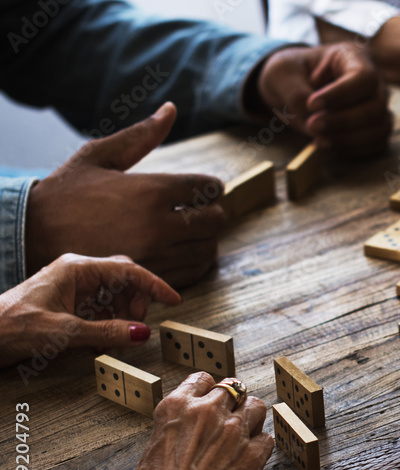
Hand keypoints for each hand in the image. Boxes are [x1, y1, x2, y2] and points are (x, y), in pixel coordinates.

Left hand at [0, 254, 180, 366]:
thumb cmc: (14, 327)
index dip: (154, 285)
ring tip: (117, 338)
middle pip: (122, 279)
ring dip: (121, 316)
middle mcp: (76, 273)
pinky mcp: (66, 302)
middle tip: (141, 323)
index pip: (128, 270)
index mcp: (77, 269)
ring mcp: (71, 287)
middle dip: (137, 301)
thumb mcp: (65, 332)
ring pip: (112, 295)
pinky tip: (102, 342)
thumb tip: (143, 332)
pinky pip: (98, 307)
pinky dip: (107, 323)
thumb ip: (107, 331)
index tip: (174, 300)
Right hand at [25, 103, 227, 287]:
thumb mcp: (99, 156)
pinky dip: (194, 261)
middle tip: (198, 209)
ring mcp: (155, 256)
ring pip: (208, 249)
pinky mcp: (150, 278)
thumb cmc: (66, 193)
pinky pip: (193, 272)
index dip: (211, 186)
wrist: (32, 236)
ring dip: (204, 238)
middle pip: (216, 220)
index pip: (209, 187)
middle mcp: (158, 225)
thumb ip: (140, 136)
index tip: (203, 188)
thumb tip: (170, 109)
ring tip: (187, 230)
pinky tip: (178, 249)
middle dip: (212, 212)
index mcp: (150, 190)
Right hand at [128, 372, 273, 469]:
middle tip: (230, 423)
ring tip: (242, 440)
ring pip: (256, 407)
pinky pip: (266, 439)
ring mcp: (234, 431)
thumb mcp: (153, 447)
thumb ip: (176, 428)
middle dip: (233, 404)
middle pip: (234, 389)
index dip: (209, 392)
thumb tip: (188, 430)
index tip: (211, 404)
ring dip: (250, 421)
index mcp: (176, 406)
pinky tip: (248, 461)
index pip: (203, 379)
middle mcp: (207, 411)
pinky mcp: (253, 453)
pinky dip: (259, 448)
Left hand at [257, 43, 392, 156]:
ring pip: (380, 127)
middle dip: (344, 121)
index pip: (363, 77)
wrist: (293, 88)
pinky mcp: (375, 128)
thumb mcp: (282, 74)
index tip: (312, 105)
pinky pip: (377, 144)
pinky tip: (328, 148)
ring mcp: (378, 106)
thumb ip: (295, 93)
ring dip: (349, 139)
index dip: (341, 94)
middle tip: (312, 126)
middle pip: (376, 106)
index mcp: (353, 57)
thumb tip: (312, 121)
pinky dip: (354, 151)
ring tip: (318, 141)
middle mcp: (374, 81)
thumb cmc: (291, 74)